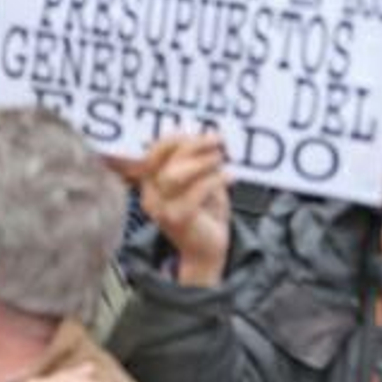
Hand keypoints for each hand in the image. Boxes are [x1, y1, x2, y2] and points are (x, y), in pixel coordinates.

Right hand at [131, 133, 231, 286]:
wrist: (208, 250)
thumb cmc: (205, 212)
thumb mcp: (200, 182)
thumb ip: (197, 162)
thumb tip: (209, 135)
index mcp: (151, 184)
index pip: (152, 154)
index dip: (174, 139)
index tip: (200, 131)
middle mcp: (151, 197)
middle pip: (164, 162)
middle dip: (193, 146)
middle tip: (219, 141)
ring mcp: (162, 210)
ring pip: (174, 175)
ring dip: (202, 162)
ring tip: (222, 160)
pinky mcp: (178, 220)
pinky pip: (194, 192)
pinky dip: (215, 179)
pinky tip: (230, 176)